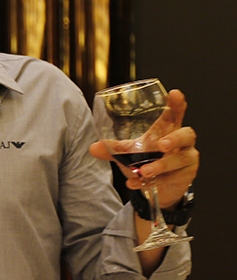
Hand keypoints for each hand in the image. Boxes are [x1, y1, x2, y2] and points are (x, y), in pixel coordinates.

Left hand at [90, 88, 196, 208]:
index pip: (176, 114)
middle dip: (175, 139)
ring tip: (144, 171)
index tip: (173, 93)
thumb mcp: (132, 153)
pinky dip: (151, 183)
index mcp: (169, 131)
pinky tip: (135, 183)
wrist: (162, 187)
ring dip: (160, 165)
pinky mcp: (186, 177)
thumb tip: (93, 147)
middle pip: (187, 135)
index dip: (177, 104)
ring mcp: (187, 160)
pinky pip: (170, 179)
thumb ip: (115, 149)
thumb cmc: (150, 160)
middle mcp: (182, 143)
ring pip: (180, 160)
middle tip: (161, 144)